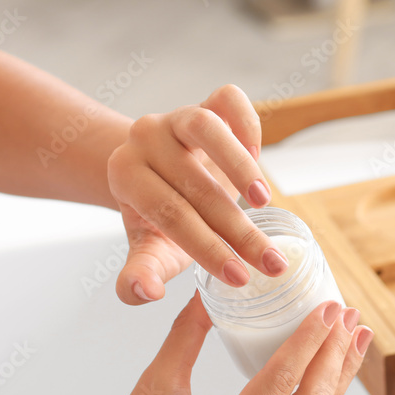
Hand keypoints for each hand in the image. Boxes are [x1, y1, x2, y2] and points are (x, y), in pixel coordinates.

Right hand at [79, 295, 372, 394]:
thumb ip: (184, 339)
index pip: (279, 384)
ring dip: (337, 377)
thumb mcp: (153, 391)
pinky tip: (331, 373)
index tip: (329, 308)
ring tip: (355, 338)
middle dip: (335, 356)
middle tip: (350, 314)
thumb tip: (206, 292)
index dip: (308, 341)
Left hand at [106, 84, 287, 304]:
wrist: (167, 174)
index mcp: (124, 174)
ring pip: (205, 127)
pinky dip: (247, 125)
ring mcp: (176, 115)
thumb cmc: (164, 218)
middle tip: (269, 262)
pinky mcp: (208, 101)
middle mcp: (145, 137)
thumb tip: (146, 293)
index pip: (169, 214)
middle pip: (194, 184)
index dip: (206, 248)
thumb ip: (143, 273)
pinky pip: (229, 100)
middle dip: (237, 229)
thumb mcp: (152, 249)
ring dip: (239, 168)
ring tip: (264, 204)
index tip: (239, 278)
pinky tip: (260, 159)